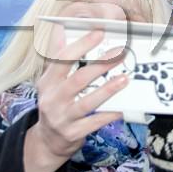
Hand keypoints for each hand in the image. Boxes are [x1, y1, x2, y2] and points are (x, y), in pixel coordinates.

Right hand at [23, 30, 128, 171]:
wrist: (47, 140)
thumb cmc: (55, 103)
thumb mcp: (50, 81)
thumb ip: (56, 58)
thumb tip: (60, 30)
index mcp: (47, 82)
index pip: (63, 59)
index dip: (81, 44)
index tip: (100, 32)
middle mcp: (52, 99)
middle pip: (78, 79)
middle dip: (101, 65)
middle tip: (120, 53)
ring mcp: (61, 117)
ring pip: (87, 102)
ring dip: (108, 89)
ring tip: (125, 78)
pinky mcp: (72, 133)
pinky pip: (94, 123)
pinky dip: (109, 114)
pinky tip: (122, 107)